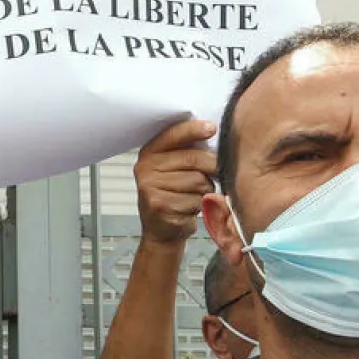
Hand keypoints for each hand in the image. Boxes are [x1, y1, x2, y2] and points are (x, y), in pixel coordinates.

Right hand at [135, 118, 216, 244]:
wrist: (162, 231)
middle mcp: (145, 168)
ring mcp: (150, 188)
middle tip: (211, 176)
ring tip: (194, 195)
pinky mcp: (160, 206)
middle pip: (193, 159)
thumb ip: (187, 151)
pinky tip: (189, 209)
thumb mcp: (174, 168)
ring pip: (198, 181)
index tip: (212, 128)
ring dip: (206, 190)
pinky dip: (200, 206)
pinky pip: (196, 200)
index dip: (194, 130)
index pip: (173, 135)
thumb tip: (213, 131)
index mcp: (149, 154)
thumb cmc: (174, 196)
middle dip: (211, 168)